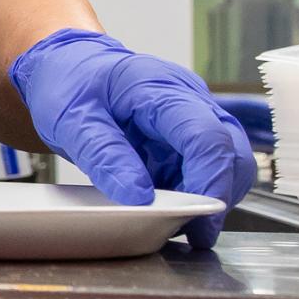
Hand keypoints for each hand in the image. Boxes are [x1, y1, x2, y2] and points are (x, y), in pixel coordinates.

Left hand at [10, 28, 253, 249]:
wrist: (66, 66)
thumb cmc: (69, 82)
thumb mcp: (72, 120)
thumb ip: (104, 155)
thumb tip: (139, 198)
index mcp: (161, 88)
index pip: (207, 137)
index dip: (210, 181)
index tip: (197, 218)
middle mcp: (189, 100)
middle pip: (231, 153)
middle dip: (217, 196)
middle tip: (190, 232)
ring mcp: (192, 118)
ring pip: (226, 165)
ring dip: (205, 197)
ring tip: (168, 219)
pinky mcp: (186, 137)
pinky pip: (202, 170)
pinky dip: (191, 194)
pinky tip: (163, 206)